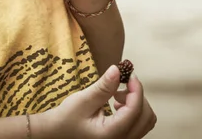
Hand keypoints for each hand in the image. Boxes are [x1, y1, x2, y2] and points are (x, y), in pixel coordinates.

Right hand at [42, 64, 156, 138]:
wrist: (54, 134)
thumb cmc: (65, 119)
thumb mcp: (82, 101)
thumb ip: (103, 87)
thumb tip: (118, 70)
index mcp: (111, 134)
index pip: (136, 110)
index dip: (137, 88)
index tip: (129, 74)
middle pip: (147, 117)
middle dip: (137, 97)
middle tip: (120, 86)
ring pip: (146, 122)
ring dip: (137, 104)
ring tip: (116, 97)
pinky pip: (139, 125)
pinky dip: (134, 112)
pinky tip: (116, 105)